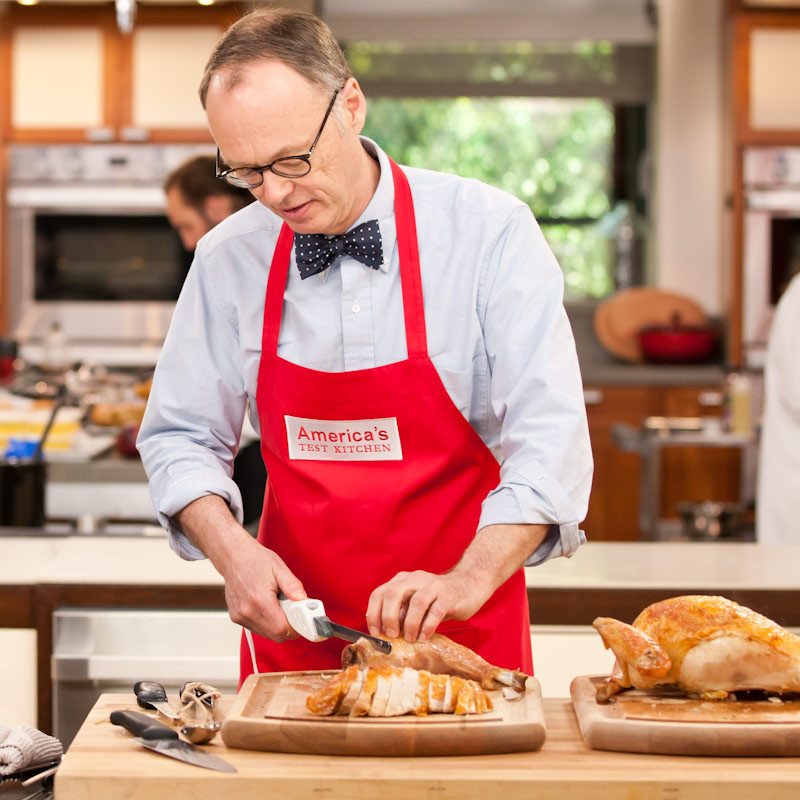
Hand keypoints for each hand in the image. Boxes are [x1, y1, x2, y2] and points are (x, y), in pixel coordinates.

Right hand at [220, 535, 307, 641]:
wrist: (233, 557)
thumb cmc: (254, 560)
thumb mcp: (279, 568)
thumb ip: (293, 586)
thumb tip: (303, 600)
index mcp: (260, 600)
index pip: (281, 629)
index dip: (296, 627)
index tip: (302, 620)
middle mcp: (247, 611)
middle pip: (275, 635)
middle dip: (288, 627)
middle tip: (292, 610)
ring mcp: (240, 616)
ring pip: (266, 634)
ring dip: (277, 625)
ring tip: (277, 604)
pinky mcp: (236, 617)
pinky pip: (257, 628)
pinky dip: (266, 622)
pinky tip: (267, 606)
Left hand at [366, 569, 491, 642]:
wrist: (467, 585)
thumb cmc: (436, 599)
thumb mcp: (414, 603)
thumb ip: (401, 613)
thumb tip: (386, 633)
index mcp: (402, 580)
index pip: (379, 593)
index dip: (374, 614)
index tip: (376, 632)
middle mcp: (415, 579)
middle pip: (393, 594)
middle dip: (389, 618)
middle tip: (392, 636)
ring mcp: (433, 585)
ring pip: (416, 602)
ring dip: (410, 624)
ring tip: (410, 638)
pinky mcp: (449, 595)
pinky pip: (436, 611)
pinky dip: (427, 626)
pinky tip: (424, 636)